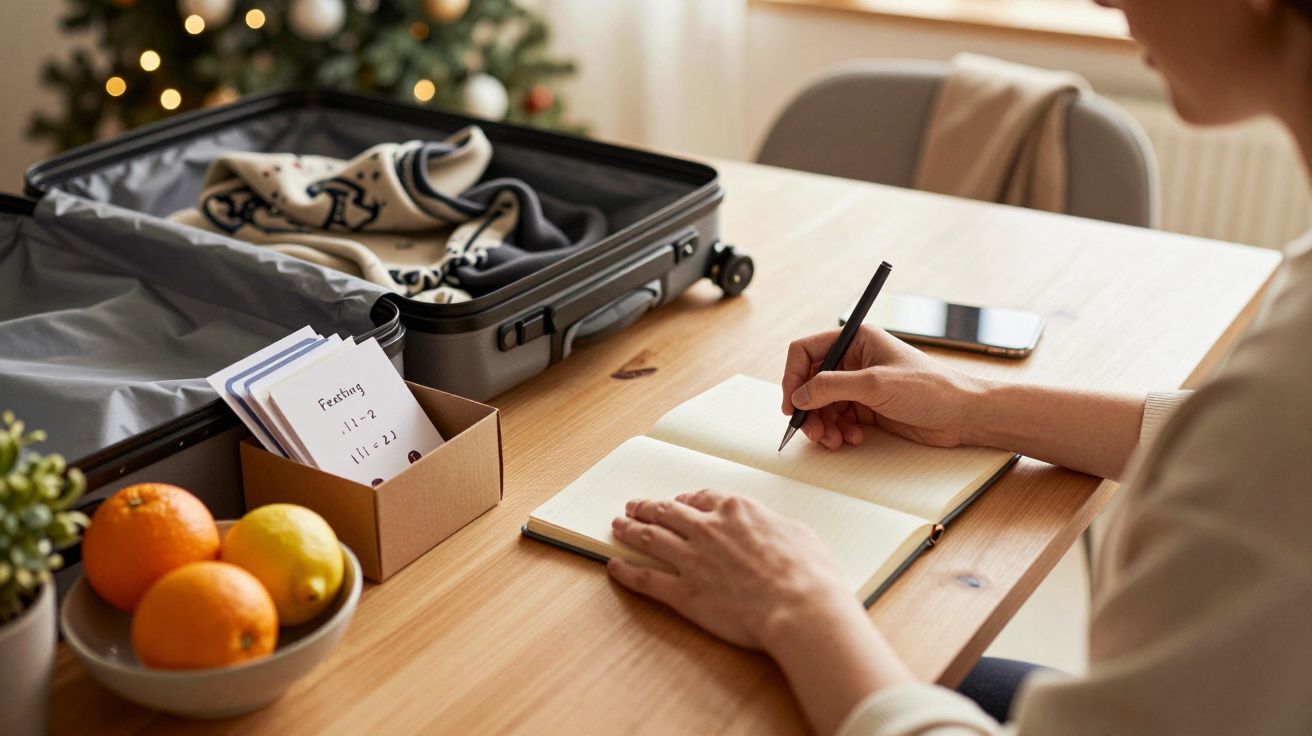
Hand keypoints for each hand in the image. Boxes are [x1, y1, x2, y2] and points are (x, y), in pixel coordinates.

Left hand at [606, 490, 857, 651]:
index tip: (677, 501)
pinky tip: (614, 566)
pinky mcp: (684, 593)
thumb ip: (773, 527)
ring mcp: (692, 560)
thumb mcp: (798, 534)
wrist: (800, 607)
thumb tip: (771, 529)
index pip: (700, 498)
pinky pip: (646, 579)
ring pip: (650, 538)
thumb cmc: (809, 574)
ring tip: (617, 525)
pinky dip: (626, 572)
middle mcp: (708, 529)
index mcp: (736, 510)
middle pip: (668, 512)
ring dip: (630, 530)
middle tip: (634, 506)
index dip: (684, 499)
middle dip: (648, 507)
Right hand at [782, 325, 990, 449]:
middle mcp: (855, 360)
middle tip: (811, 431)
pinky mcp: (868, 408)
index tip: (791, 402)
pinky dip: (839, 431)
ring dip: (822, 425)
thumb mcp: (876, 384)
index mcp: (856, 339)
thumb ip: (832, 387)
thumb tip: (800, 394)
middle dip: (808, 408)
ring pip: (822, 405)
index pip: (807, 351)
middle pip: (811, 382)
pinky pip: (838, 419)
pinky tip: (853, 438)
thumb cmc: (931, 388)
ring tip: (833, 440)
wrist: (963, 415)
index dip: (793, 376)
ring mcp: (861, 385)